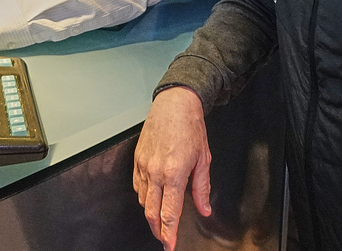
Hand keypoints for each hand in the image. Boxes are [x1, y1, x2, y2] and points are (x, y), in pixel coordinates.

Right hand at [133, 87, 212, 250]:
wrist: (174, 104)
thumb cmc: (190, 127)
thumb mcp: (203, 159)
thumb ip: (202, 187)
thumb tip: (204, 209)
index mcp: (174, 173)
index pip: (169, 213)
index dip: (169, 234)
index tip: (170, 245)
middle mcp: (156, 172)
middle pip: (151, 212)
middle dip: (157, 230)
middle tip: (165, 239)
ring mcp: (144, 166)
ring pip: (143, 200)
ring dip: (151, 214)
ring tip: (160, 220)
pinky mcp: (137, 159)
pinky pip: (137, 186)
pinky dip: (144, 197)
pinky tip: (152, 199)